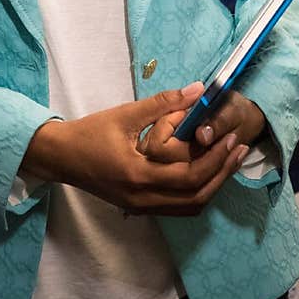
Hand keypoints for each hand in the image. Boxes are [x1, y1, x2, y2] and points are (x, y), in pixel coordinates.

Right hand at [21, 85, 251, 217]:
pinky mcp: (140, 207)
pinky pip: (178, 207)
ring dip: (213, 185)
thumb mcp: (125, 114)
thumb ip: (163, 104)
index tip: (231, 138)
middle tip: (238, 149)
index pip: (189, 176)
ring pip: (190, 207)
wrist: (60, 157)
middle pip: (196, 197)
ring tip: (228, 160)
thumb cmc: (89, 133)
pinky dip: (197, 192)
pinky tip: (206, 171)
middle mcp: (142, 198)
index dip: (216, 159)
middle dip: (222, 173)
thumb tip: (198, 90)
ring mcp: (141, 207)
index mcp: (138, 175)